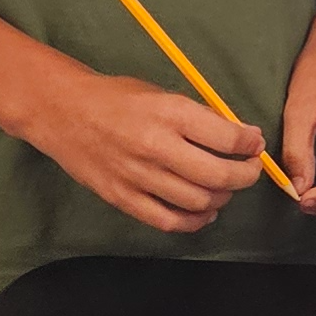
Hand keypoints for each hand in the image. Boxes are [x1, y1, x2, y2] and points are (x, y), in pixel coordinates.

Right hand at [14, 64, 265, 234]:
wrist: (61, 112)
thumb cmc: (116, 98)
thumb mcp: (162, 94)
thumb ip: (199, 117)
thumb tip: (239, 136)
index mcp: (170, 113)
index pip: (228, 138)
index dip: (250, 144)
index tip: (254, 143)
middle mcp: (156, 147)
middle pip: (219, 176)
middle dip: (246, 175)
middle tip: (250, 170)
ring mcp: (138, 176)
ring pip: (199, 201)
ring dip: (223, 198)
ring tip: (225, 188)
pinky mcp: (122, 198)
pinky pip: (168, 221)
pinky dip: (194, 221)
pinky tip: (205, 211)